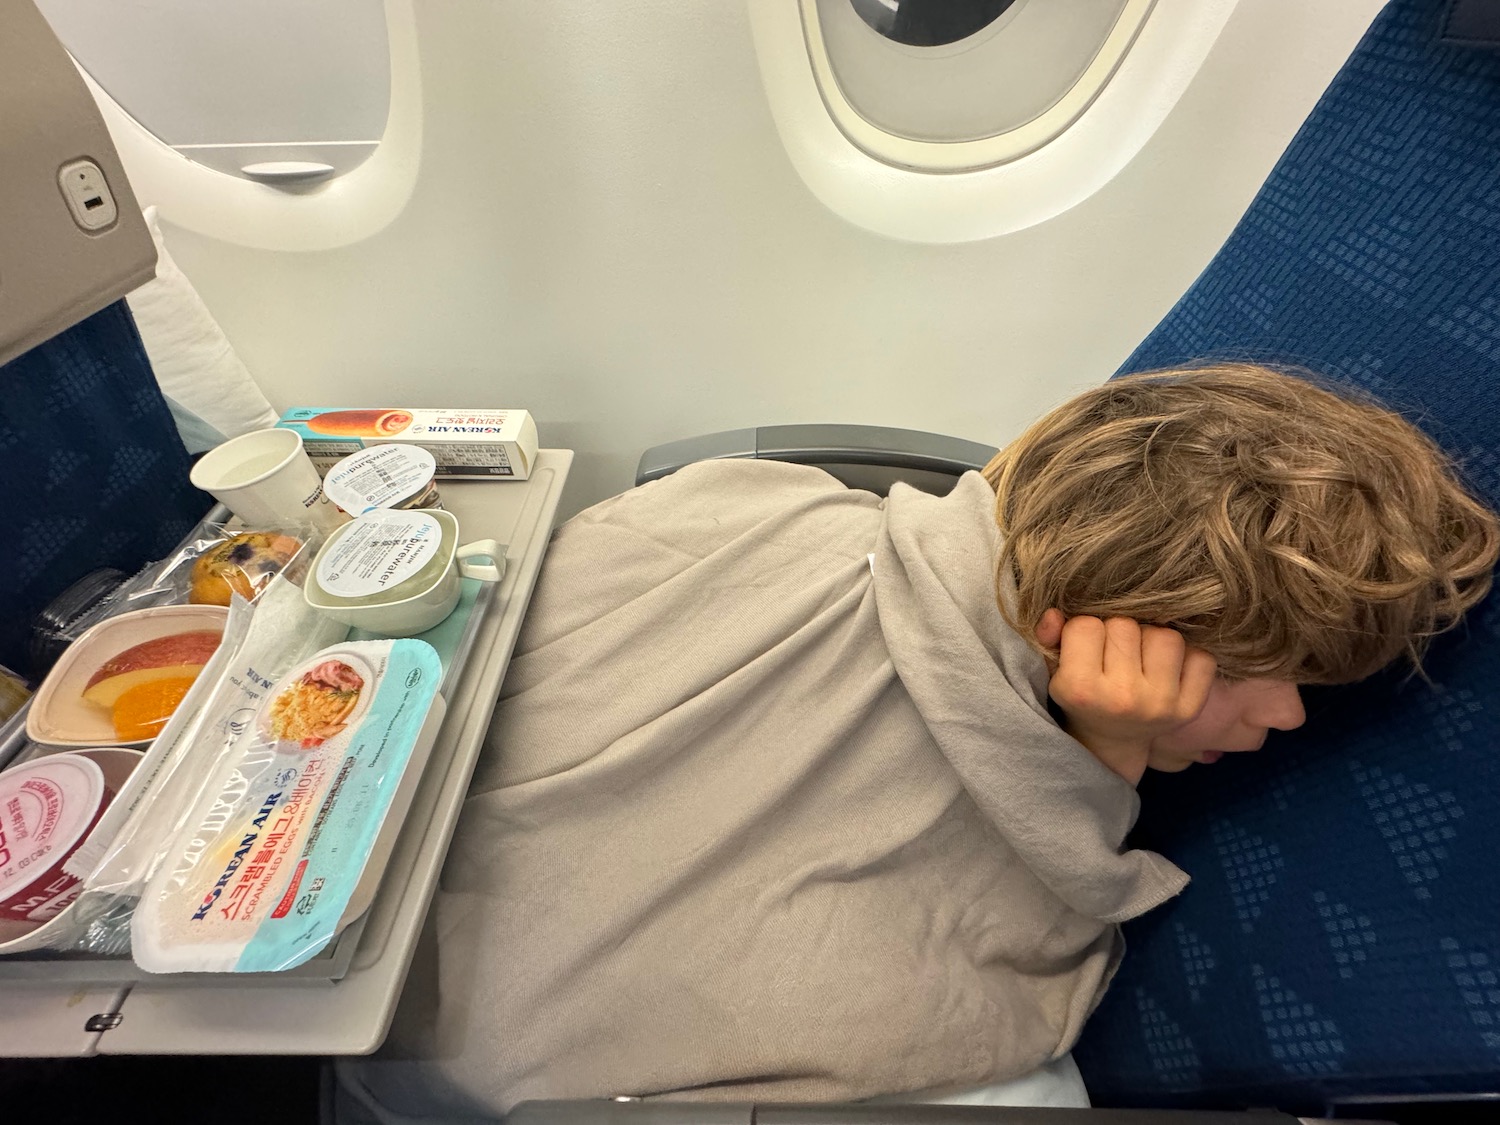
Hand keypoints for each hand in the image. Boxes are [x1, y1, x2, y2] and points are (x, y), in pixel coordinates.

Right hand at [1034, 611, 1216, 784]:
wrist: (1113, 742)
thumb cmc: (1081, 697)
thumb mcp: (1055, 671)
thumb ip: (1048, 638)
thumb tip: (1054, 614)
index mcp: (1081, 689)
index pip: (1085, 625)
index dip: (1083, 631)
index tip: (1085, 649)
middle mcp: (1122, 698)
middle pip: (1125, 625)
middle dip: (1117, 633)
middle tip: (1113, 654)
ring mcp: (1160, 704)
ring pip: (1166, 636)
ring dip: (1152, 640)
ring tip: (1141, 657)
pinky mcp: (1189, 709)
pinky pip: (1202, 658)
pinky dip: (1187, 658)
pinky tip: (1167, 670)